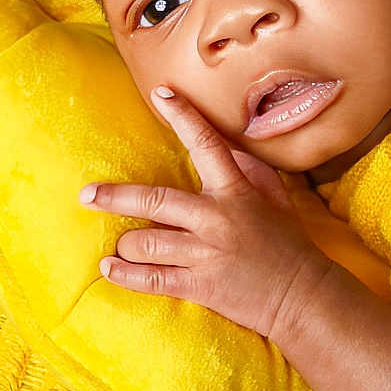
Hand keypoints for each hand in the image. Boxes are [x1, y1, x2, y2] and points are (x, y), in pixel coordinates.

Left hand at [79, 85, 337, 340]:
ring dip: (124, 244)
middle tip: (87, 195)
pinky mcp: (199, 285)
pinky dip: (125, 275)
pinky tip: (109, 269)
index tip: (161, 94)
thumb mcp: (276, 198)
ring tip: (116, 246)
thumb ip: (250, 169)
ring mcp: (205, 253)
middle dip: (115, 197)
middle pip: (154, 201)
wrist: (303, 296)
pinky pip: (151, 279)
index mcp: (235, 191)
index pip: (207, 144)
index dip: (184, 116)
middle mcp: (216, 218)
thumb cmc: (288, 244)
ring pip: (146, 243)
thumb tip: (228, 142)